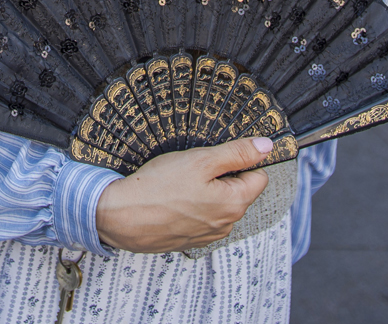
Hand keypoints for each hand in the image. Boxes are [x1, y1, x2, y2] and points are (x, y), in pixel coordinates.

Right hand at [94, 137, 274, 253]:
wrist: (121, 216)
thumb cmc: (158, 187)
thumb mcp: (200, 160)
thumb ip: (237, 152)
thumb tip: (266, 146)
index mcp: (234, 204)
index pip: (258, 177)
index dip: (240, 161)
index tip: (218, 156)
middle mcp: (226, 224)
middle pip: (237, 191)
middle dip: (221, 176)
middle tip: (193, 168)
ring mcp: (207, 235)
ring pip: (218, 205)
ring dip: (206, 193)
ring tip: (179, 184)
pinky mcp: (189, 240)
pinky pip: (201, 218)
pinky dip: (191, 207)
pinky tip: (172, 199)